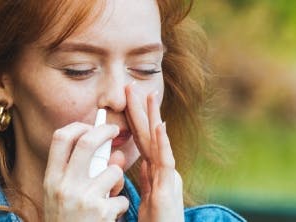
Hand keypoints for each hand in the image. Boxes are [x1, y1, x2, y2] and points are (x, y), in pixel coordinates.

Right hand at [42, 122, 129, 221]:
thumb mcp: (64, 198)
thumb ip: (82, 174)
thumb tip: (113, 152)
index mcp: (51, 180)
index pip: (60, 138)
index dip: (78, 126)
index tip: (90, 126)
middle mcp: (64, 186)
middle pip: (86, 143)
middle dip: (105, 132)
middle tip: (116, 130)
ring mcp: (83, 199)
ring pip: (113, 170)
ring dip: (118, 180)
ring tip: (110, 195)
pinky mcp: (101, 212)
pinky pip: (121, 197)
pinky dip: (120, 206)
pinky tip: (110, 218)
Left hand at [125, 85, 183, 221]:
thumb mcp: (148, 198)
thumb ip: (145, 180)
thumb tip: (140, 165)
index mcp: (156, 173)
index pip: (142, 140)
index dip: (134, 119)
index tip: (127, 98)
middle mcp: (164, 171)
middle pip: (150, 136)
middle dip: (142, 110)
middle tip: (133, 85)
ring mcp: (167, 178)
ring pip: (159, 143)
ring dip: (154, 117)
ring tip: (149, 96)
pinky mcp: (169, 189)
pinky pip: (166, 162)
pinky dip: (163, 142)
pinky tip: (160, 125)